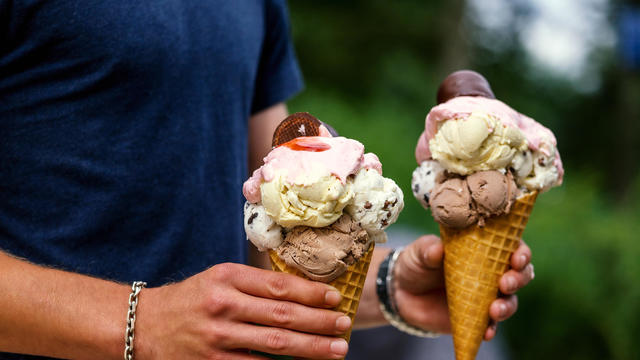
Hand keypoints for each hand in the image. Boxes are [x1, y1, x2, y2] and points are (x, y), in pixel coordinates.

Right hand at [135, 263, 351, 358]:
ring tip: (336, 348)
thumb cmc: (191, 298)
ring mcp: (217, 337)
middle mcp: (223, 305)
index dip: (311, 293)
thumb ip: (255, 283)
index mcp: (227, 278)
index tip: (335, 298)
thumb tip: (302, 292)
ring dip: (310, 347)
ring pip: (273, 343)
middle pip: (281, 315)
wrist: (143, 324)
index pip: (278, 286)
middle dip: (318, 321)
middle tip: (344, 324)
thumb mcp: (219, 278)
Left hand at [392, 235, 533, 339]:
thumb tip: (437, 250)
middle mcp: (490, 272)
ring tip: (495, 310)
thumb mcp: (418, 252)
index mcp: (482, 249)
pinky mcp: (477, 317)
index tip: (517, 257)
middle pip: (519, 274)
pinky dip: (492, 329)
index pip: (510, 246)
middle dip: (518, 278)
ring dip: (507, 306)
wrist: (401, 292)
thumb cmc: (416, 263)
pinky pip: (491, 325)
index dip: (520, 251)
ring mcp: (485, 295)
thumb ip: (428, 250)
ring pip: (509, 301)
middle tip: (506, 283)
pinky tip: (487, 332)